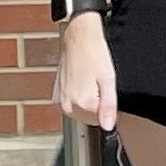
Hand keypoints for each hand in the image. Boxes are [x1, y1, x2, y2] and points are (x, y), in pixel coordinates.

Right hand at [55, 15, 117, 132]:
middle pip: (89, 117)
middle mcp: (67, 105)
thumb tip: (109, 126)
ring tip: (90, 80)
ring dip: (87, 101)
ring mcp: (60, 100)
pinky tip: (81, 81)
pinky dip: (78, 96)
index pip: (100, 119)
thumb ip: (109, 106)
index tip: (106, 90)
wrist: (78, 38)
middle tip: (99, 83)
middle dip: (97, 105)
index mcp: (81, 103)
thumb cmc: (94, 54)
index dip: (107, 106)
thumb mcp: (109, 79)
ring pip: (80, 111)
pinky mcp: (56, 94)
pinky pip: (71, 103)